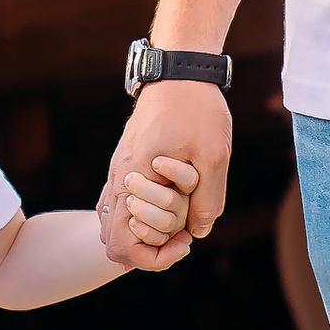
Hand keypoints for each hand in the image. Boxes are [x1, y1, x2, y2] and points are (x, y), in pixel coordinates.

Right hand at [99, 82, 232, 264]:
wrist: (179, 72)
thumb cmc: (197, 110)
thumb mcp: (214, 156)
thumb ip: (207, 199)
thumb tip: (198, 231)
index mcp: (133, 180)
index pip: (124, 246)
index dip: (156, 256)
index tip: (186, 240)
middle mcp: (118, 179)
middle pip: (114, 243)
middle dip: (154, 245)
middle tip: (186, 229)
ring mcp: (118, 171)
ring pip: (114, 224)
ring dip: (146, 231)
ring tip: (179, 219)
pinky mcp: (125, 164)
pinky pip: (118, 204)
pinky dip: (139, 215)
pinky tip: (167, 206)